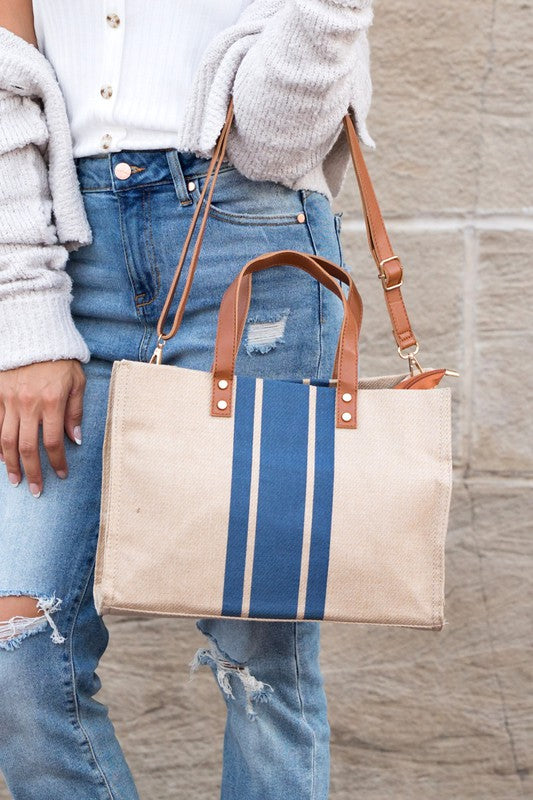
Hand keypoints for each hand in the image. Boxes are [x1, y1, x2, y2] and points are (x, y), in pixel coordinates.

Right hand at [0, 359, 85, 496]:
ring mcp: (9, 400)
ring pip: (6, 440)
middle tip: (36, 490)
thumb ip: (76, 412)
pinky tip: (1, 457)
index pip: (54, 441)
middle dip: (32, 472)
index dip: (57, 462)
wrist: (34, 334)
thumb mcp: (77, 382)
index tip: (61, 475)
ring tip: (15, 480)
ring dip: (10, 464)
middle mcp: (28, 404)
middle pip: (28, 447)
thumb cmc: (60, 359)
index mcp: (52, 401)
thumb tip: (76, 439)